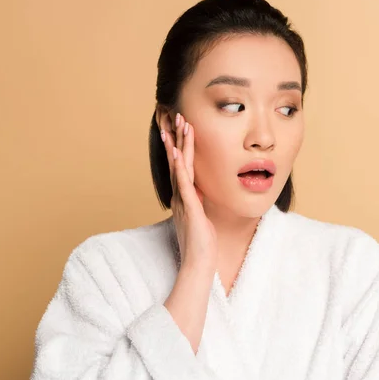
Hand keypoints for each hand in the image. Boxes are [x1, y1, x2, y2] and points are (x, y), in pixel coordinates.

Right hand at [161, 113, 216, 268]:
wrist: (199, 263)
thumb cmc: (202, 244)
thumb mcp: (202, 217)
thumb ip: (199, 203)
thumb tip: (202, 193)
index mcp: (183, 197)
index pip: (181, 166)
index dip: (180, 146)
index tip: (181, 128)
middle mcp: (179, 196)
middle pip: (177, 161)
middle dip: (178, 138)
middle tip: (177, 116)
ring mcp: (182, 200)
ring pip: (179, 166)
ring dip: (179, 145)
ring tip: (180, 125)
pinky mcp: (189, 208)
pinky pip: (183, 184)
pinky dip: (179, 167)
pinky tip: (176, 153)